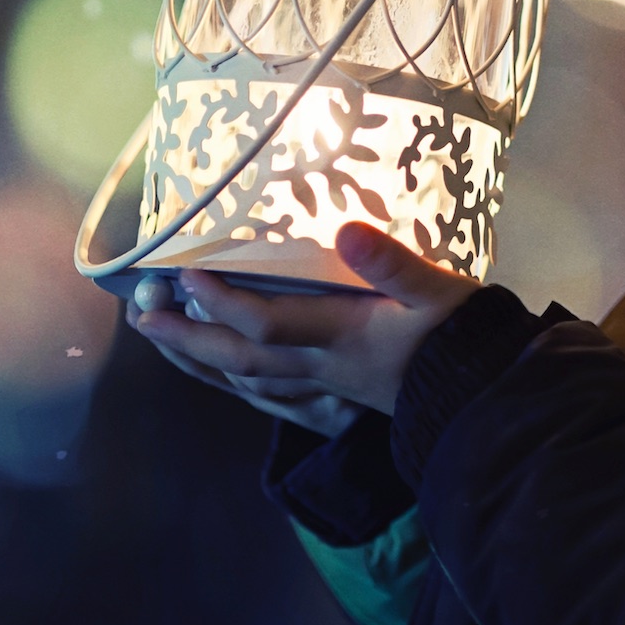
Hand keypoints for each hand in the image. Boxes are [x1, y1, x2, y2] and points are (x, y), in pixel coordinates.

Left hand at [129, 222, 480, 415]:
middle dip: (187, 337)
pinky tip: (223, 371)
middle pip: (239, 357)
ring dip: (200, 358)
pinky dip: (235, 378)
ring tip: (161, 341)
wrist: (484, 397)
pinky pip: (269, 391)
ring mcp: (326, 385)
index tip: (183, 275)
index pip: (267, 322)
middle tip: (139, 319)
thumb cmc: (464, 337)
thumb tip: (349, 228)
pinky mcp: (336, 393)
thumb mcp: (438, 290)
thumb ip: (394, 262)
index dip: (223, 299)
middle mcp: (322, 366)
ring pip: (247, 378)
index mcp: (342, 337)